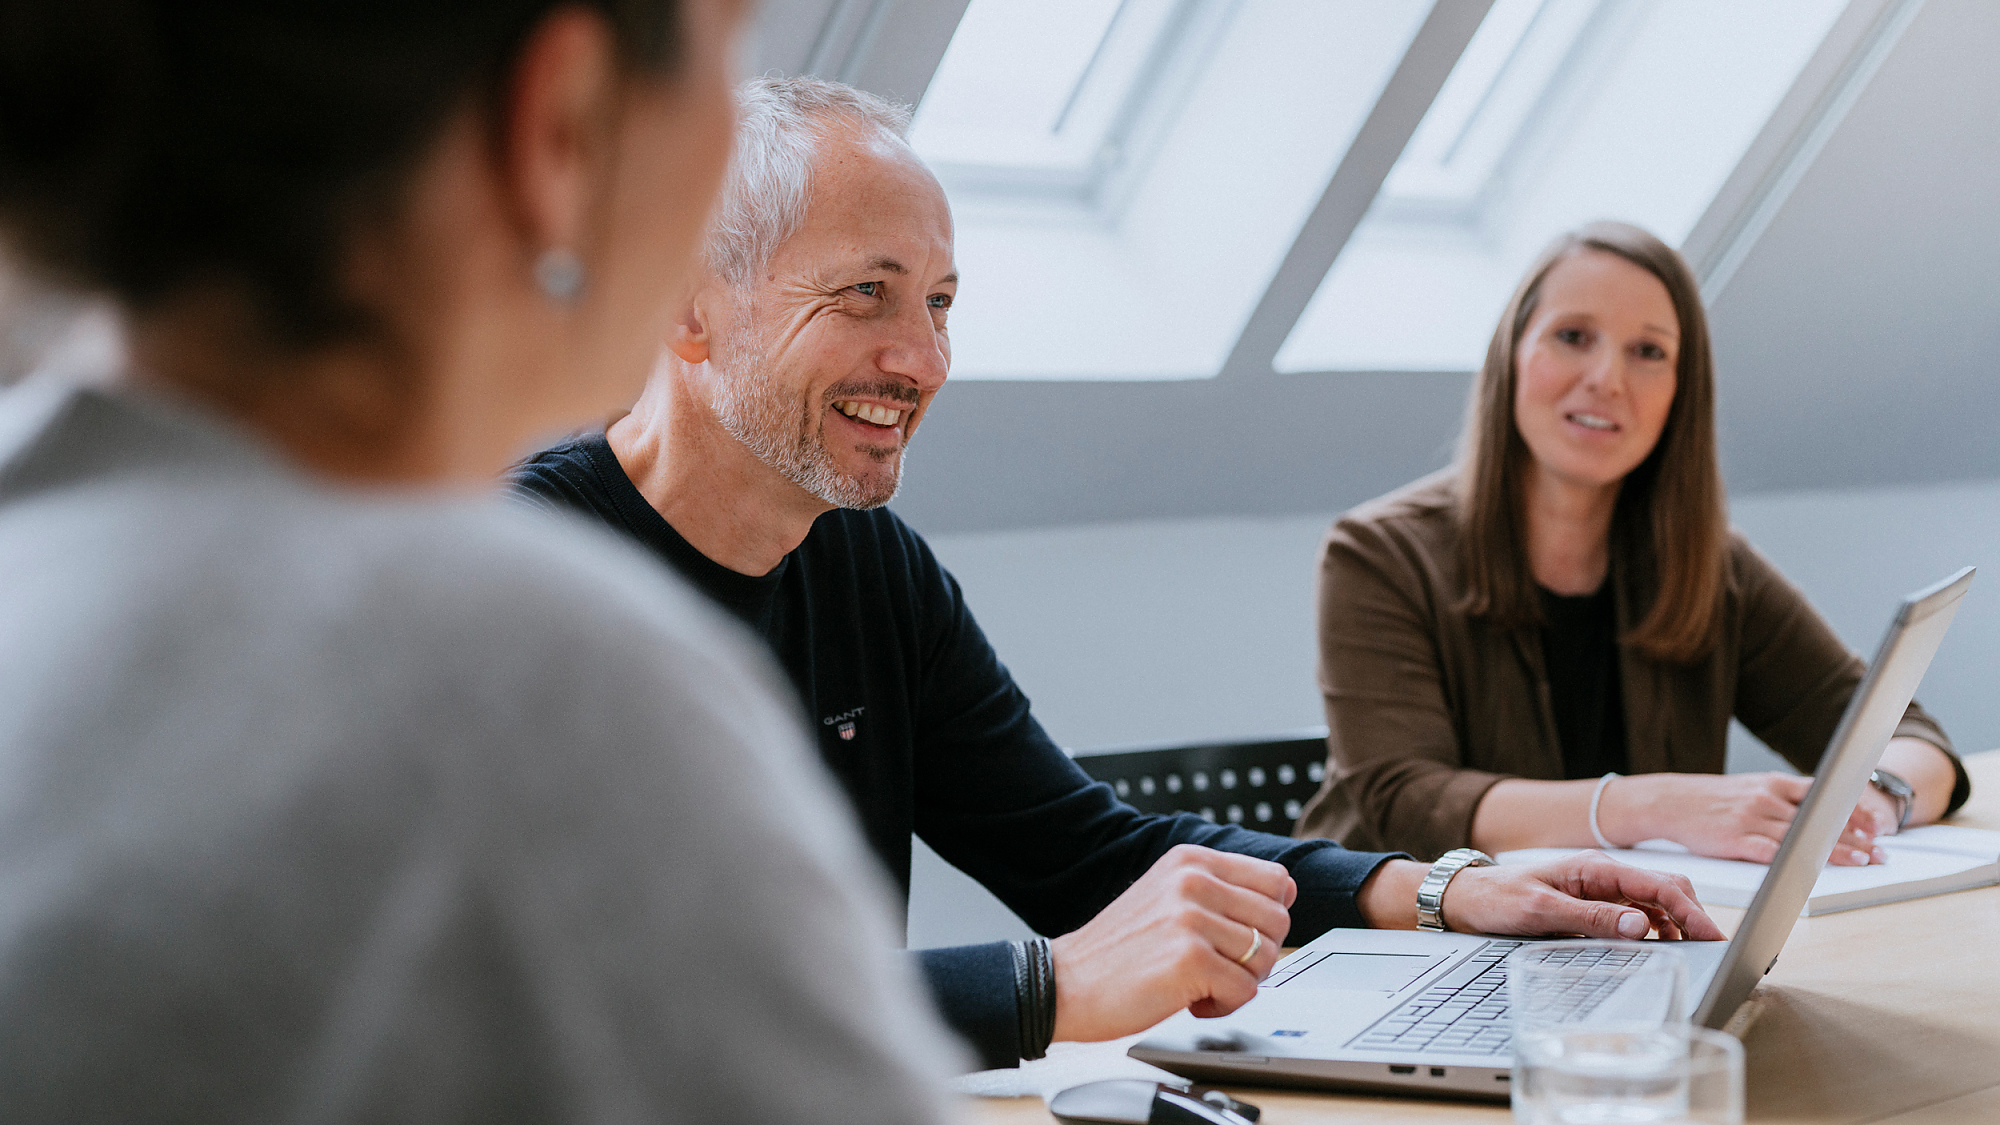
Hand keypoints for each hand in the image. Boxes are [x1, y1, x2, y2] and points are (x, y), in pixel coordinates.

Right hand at [1047, 844, 1293, 1042]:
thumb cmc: (1117, 950)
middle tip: (1215, 966)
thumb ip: (1219, 889)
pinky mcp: (1191, 959)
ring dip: (1238, 981)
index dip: (1266, 917)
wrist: (1064, 983)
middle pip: (1277, 920)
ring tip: (1199, 982)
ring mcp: (1192, 918)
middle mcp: (1194, 881)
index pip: (1276, 879)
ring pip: (1266, 957)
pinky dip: (1223, 1005)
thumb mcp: (1167, 895)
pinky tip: (1189, 999)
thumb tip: (1286, 892)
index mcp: (1191, 860)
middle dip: (1255, 953)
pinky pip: (1246, 990)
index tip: (1237, 936)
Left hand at [1439, 853, 1725, 940]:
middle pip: (1664, 889)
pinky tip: (1658, 945)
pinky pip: (1635, 914)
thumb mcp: (1542, 910)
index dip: (1690, 910)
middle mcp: (1602, 876)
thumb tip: (1640, 925)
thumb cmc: (1499, 898)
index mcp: (1594, 869)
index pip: (1656, 885)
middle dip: (1692, 915)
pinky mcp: (1594, 905)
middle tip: (1711, 948)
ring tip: (1691, 951)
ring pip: (1654, 903)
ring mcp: (1600, 890)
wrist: (1468, 898)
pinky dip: (1654, 929)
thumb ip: (1591, 917)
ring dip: (1676, 924)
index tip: (1711, 935)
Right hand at [1602, 771, 1882, 864]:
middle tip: (1880, 849)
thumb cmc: (1707, 800)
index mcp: (1771, 783)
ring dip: (1837, 848)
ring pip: (1804, 835)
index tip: (1875, 824)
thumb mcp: (1747, 788)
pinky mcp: (1736, 839)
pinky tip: (1816, 866)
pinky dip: (1799, 859)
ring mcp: (1752, 818)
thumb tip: (1813, 807)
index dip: (1852, 810)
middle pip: (1820, 817)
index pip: (1823, 794)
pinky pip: (1775, 851)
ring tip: (1864, 859)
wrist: (1668, 802)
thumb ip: (1779, 796)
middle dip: (1855, 834)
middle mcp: (1766, 798)